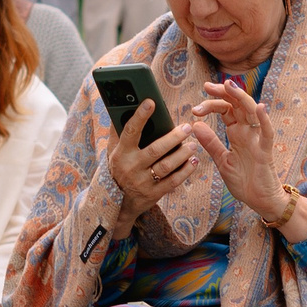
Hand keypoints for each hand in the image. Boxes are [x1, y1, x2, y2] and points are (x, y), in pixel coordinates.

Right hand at [107, 99, 195, 230]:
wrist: (117, 203)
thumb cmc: (118, 169)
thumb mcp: (113, 151)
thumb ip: (117, 131)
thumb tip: (121, 107)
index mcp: (122, 153)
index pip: (130, 131)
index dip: (140, 116)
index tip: (150, 102)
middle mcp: (132, 167)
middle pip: (155, 150)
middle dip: (173, 138)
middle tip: (187, 127)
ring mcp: (143, 182)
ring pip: (166, 166)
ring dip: (182, 154)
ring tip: (192, 145)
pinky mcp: (154, 194)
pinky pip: (173, 181)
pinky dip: (185, 171)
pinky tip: (193, 161)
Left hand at [188, 79, 296, 225]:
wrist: (259, 200)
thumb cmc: (243, 180)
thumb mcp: (222, 160)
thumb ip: (211, 143)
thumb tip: (195, 124)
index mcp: (237, 132)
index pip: (225, 110)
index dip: (211, 104)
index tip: (195, 108)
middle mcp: (248, 132)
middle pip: (237, 105)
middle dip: (223, 94)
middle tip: (207, 87)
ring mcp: (257, 139)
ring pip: (251, 112)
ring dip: (241, 98)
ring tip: (229, 86)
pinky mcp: (266, 151)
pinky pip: (267, 133)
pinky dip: (264, 120)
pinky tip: (259, 107)